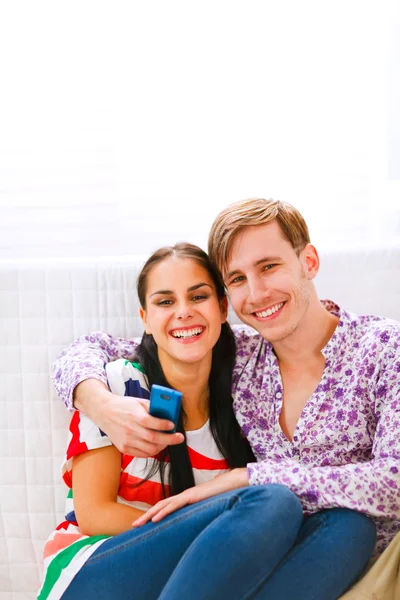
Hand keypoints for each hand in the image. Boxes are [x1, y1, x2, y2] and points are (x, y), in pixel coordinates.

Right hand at [74, 379, 183, 455]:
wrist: (103, 412)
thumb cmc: (123, 405)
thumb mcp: (138, 401)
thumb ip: (152, 407)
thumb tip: (168, 413)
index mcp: (135, 415)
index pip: (153, 423)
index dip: (165, 426)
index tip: (173, 425)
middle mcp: (130, 429)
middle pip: (154, 439)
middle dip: (170, 439)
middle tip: (179, 438)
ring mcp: (126, 440)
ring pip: (149, 449)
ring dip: (162, 446)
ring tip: (167, 442)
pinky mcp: (123, 448)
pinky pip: (141, 454)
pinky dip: (151, 451)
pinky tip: (156, 446)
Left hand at [132, 468, 248, 526]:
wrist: (233, 481)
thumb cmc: (224, 491)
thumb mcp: (212, 503)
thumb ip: (206, 506)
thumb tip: (206, 509)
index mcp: (187, 498)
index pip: (167, 506)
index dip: (155, 513)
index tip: (145, 523)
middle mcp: (184, 496)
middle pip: (160, 506)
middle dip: (146, 516)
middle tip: (134, 526)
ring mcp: (187, 495)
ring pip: (164, 506)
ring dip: (149, 515)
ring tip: (138, 523)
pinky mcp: (191, 497)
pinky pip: (174, 505)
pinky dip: (163, 512)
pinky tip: (154, 519)